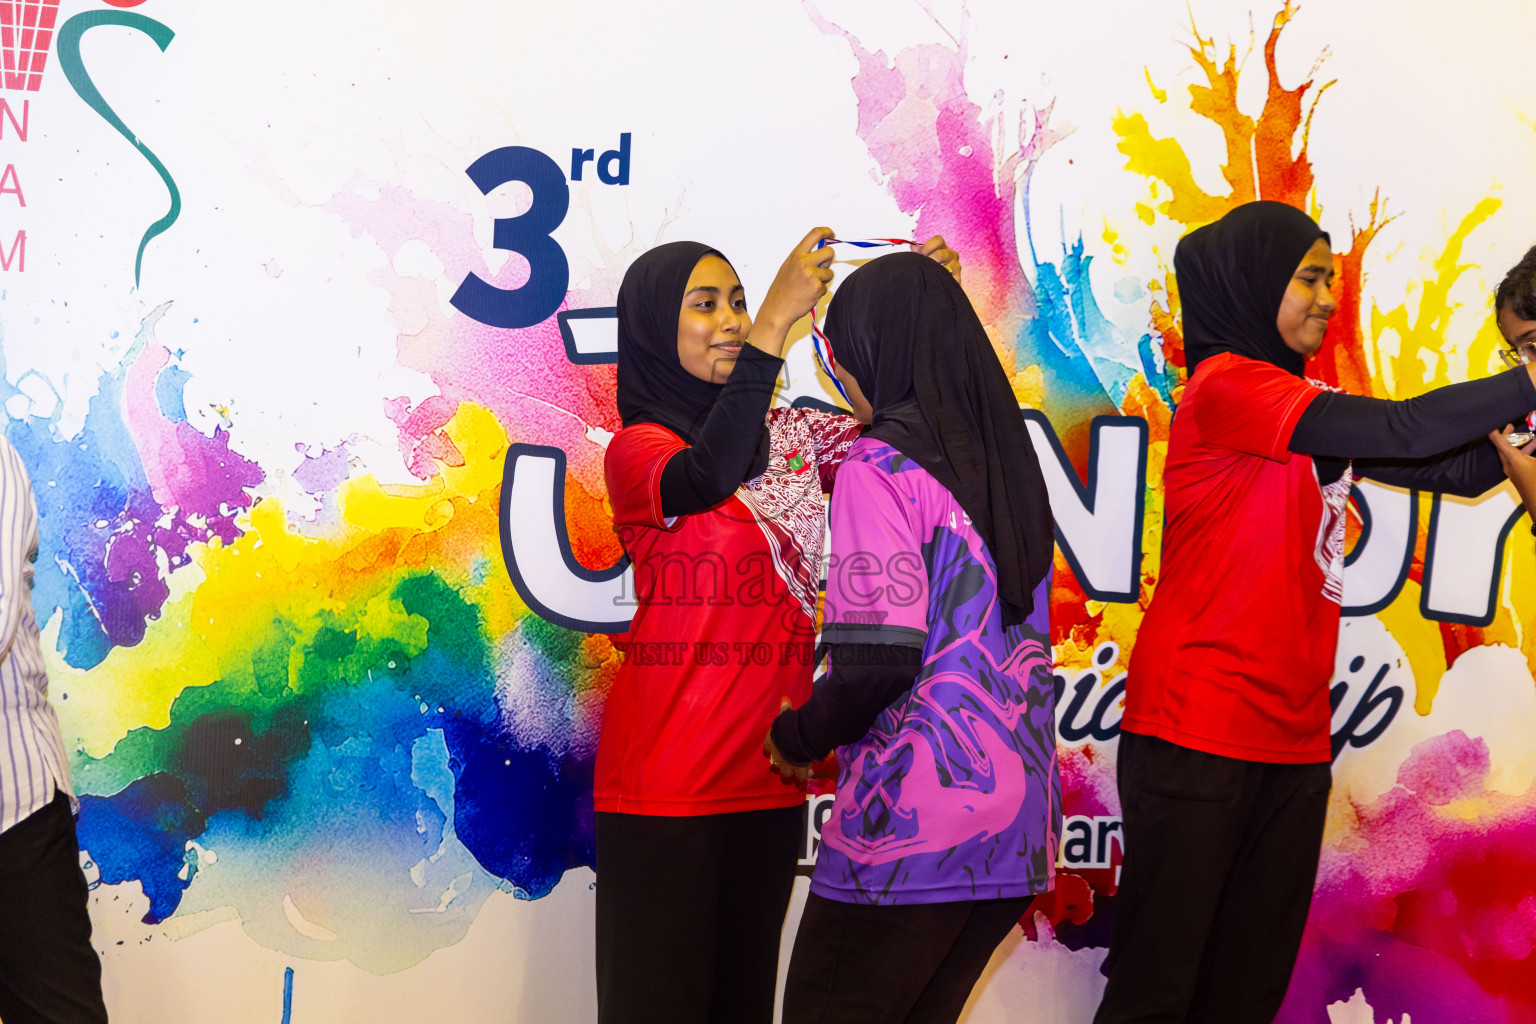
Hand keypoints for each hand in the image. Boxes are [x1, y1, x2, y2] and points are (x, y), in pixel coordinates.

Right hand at [752, 228, 836, 352]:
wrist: (777, 309)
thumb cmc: (781, 290)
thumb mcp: (788, 268)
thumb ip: (803, 258)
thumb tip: (820, 253)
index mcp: (796, 255)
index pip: (815, 234)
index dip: (826, 231)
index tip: (831, 233)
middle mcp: (804, 262)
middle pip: (829, 252)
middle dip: (829, 260)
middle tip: (822, 268)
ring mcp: (811, 274)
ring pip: (829, 273)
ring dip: (824, 280)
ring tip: (808, 287)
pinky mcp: (817, 287)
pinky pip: (826, 287)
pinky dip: (819, 292)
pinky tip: (807, 295)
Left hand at [763, 697, 811, 786]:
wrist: (796, 739)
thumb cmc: (788, 725)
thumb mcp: (785, 716)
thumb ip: (785, 708)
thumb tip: (784, 698)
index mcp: (771, 744)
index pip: (767, 750)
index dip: (770, 752)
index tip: (772, 752)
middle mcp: (776, 757)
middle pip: (774, 767)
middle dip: (779, 768)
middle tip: (784, 767)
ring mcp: (787, 766)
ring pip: (786, 777)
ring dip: (790, 777)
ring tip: (795, 777)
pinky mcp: (798, 772)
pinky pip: (800, 780)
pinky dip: (803, 781)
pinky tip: (805, 782)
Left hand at [912, 235, 960, 284]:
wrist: (938, 286)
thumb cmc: (930, 268)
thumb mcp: (924, 259)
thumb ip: (919, 253)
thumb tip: (913, 246)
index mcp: (943, 247)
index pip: (938, 240)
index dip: (927, 246)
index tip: (919, 254)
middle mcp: (952, 255)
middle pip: (940, 254)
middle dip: (928, 260)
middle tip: (921, 266)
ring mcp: (956, 267)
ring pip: (944, 268)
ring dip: (933, 271)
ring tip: (926, 275)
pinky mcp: (957, 280)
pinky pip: (948, 280)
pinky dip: (939, 281)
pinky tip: (933, 282)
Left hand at [1490, 425, 1535, 510]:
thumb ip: (1534, 448)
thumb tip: (1535, 441)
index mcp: (1514, 460)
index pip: (1499, 441)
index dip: (1496, 431)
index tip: (1493, 422)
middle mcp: (1510, 466)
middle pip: (1504, 447)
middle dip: (1508, 436)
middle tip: (1512, 426)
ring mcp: (1513, 473)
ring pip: (1513, 454)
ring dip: (1521, 445)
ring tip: (1532, 438)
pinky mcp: (1518, 479)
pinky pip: (1518, 462)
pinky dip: (1524, 454)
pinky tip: (1533, 451)